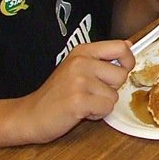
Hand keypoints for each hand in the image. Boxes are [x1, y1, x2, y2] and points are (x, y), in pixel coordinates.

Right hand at [12, 40, 133, 143]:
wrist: (30, 115)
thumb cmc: (57, 94)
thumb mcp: (77, 67)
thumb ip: (102, 57)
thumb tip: (128, 45)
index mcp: (82, 51)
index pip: (120, 47)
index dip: (128, 60)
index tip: (122, 69)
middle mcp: (81, 62)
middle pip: (122, 74)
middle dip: (112, 88)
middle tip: (91, 92)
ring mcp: (79, 81)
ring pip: (114, 95)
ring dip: (103, 103)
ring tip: (83, 102)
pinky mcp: (79, 101)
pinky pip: (107, 108)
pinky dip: (97, 114)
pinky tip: (81, 112)